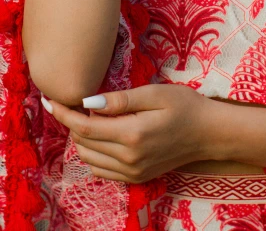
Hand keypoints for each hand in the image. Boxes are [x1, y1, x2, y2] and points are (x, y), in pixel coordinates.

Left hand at [42, 84, 211, 182]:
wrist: (209, 133)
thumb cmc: (185, 106)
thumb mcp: (155, 93)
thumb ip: (121, 99)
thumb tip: (88, 102)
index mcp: (132, 135)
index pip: (85, 127)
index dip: (64, 114)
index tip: (51, 100)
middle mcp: (129, 158)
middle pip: (84, 143)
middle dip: (73, 123)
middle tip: (74, 103)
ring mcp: (132, 172)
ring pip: (90, 159)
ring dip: (82, 139)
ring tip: (91, 117)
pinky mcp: (136, 178)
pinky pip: (102, 170)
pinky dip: (94, 154)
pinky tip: (102, 136)